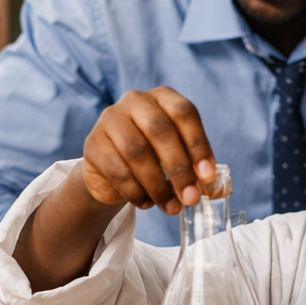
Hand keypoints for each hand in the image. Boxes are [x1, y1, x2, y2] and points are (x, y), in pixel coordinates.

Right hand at [82, 87, 217, 214]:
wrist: (110, 169)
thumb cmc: (152, 158)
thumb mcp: (176, 156)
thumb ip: (195, 167)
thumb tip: (213, 187)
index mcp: (162, 97)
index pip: (184, 113)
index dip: (198, 145)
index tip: (207, 176)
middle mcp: (135, 101)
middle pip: (160, 131)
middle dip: (179, 169)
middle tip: (191, 198)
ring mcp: (110, 119)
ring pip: (137, 152)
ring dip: (158, 185)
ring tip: (171, 207)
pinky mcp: (92, 144)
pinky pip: (117, 170)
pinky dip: (136, 192)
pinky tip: (147, 203)